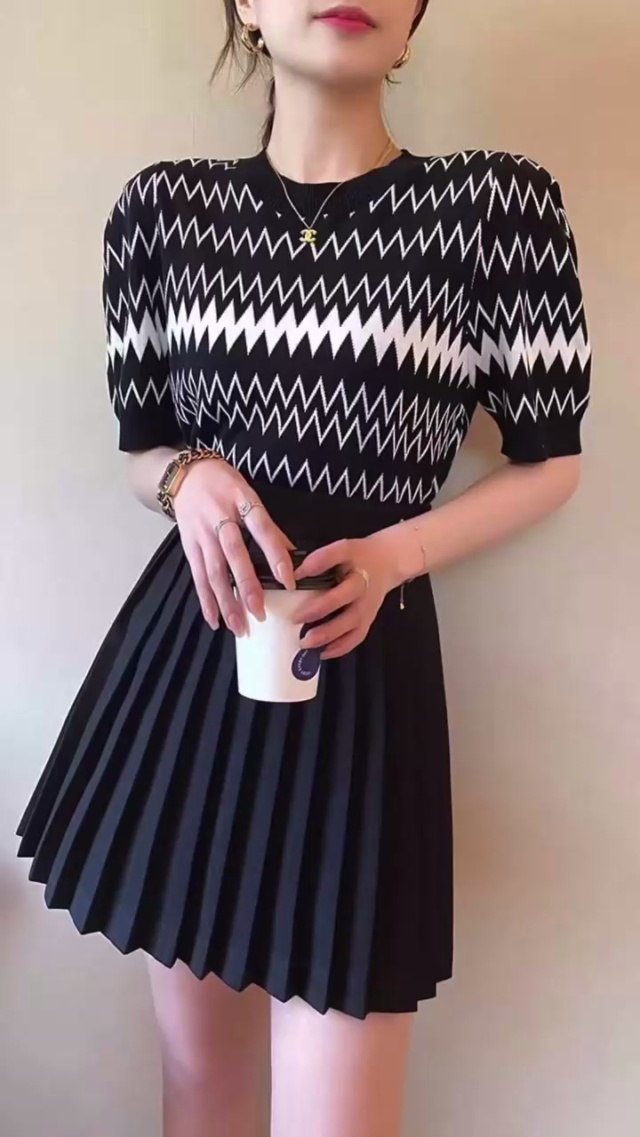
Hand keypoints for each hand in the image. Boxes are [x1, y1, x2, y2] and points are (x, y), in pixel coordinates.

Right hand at [173, 460, 294, 633]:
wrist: (186, 475)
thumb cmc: (225, 485)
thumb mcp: (249, 495)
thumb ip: (269, 526)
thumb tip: (295, 555)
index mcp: (241, 500)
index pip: (262, 529)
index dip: (275, 555)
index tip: (289, 581)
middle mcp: (219, 517)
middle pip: (233, 554)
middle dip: (246, 585)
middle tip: (259, 612)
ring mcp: (201, 533)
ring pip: (213, 571)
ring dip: (226, 601)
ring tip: (238, 626)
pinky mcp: (188, 546)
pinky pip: (197, 576)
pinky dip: (205, 600)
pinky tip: (214, 620)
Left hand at [293, 532, 398, 659]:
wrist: (388, 563)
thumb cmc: (359, 557)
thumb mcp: (342, 549)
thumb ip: (321, 559)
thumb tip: (296, 574)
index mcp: (355, 565)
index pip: (335, 559)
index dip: (315, 566)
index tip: (294, 575)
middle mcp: (363, 589)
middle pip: (343, 600)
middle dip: (319, 610)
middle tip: (295, 618)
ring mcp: (367, 609)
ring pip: (350, 626)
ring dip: (328, 635)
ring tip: (305, 641)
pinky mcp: (367, 621)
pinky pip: (355, 638)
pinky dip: (339, 648)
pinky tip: (322, 652)